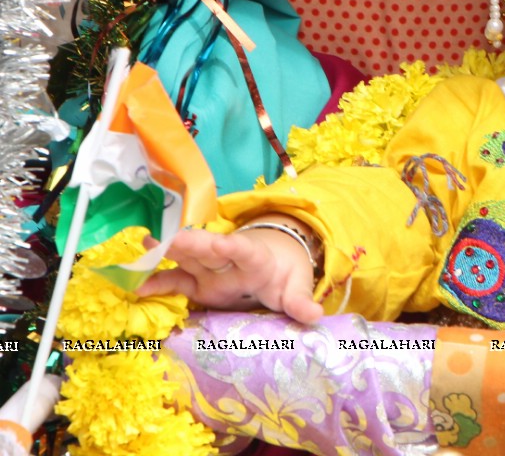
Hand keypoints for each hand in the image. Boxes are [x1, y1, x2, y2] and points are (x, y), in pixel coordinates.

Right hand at [137, 218, 323, 323]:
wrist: (274, 262)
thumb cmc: (285, 273)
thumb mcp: (296, 286)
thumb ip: (301, 301)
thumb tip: (316, 315)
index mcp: (256, 258)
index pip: (244, 250)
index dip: (231, 246)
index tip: (219, 244)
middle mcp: (228, 260)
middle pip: (208, 248)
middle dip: (190, 244)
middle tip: (168, 241)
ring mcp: (210, 270)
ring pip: (186, 258)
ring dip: (165, 254)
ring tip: (142, 250)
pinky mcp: (198, 283)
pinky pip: (175, 282)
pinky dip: (157, 282)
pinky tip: (136, 285)